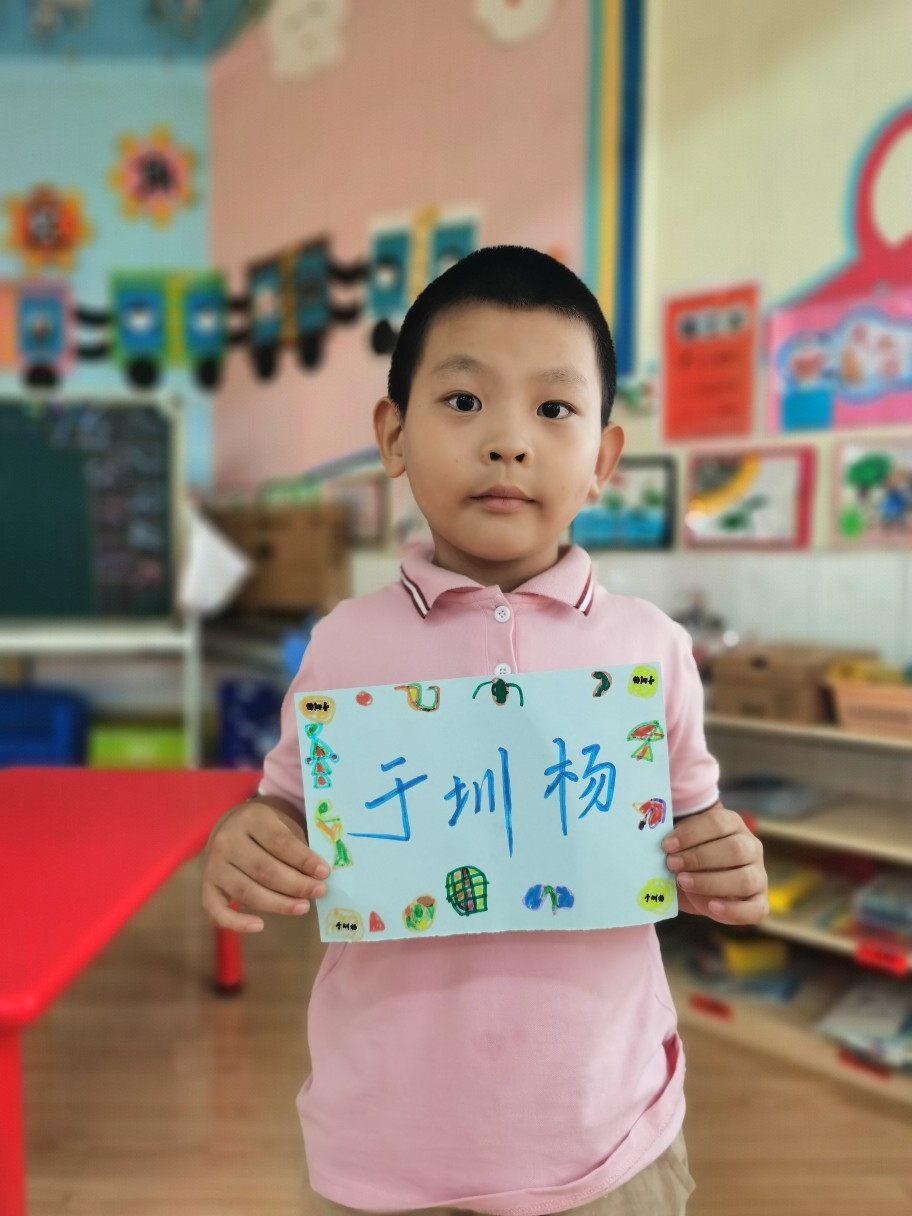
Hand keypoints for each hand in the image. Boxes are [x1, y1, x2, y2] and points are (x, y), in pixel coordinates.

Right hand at [202, 796, 329, 932]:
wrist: (231, 827)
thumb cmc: (267, 830)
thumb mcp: (284, 826)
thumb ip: (299, 849)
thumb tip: (319, 877)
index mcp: (251, 818)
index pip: (280, 842)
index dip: (304, 859)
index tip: (324, 872)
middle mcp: (227, 840)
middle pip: (264, 869)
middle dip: (296, 884)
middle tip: (320, 891)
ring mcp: (213, 865)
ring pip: (247, 891)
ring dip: (278, 904)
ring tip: (303, 907)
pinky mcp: (207, 887)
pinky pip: (217, 911)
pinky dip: (236, 923)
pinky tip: (259, 926)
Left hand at [663, 803, 768, 924]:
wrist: (698, 881)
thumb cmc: (687, 856)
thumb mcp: (682, 844)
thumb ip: (676, 844)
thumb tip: (662, 849)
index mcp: (733, 824)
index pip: (718, 823)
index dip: (691, 834)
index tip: (667, 845)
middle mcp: (751, 847)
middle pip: (735, 849)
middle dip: (700, 858)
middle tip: (672, 864)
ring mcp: (758, 874)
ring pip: (745, 879)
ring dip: (711, 882)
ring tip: (683, 882)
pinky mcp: (758, 901)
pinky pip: (756, 909)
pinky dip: (734, 910)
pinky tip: (712, 907)